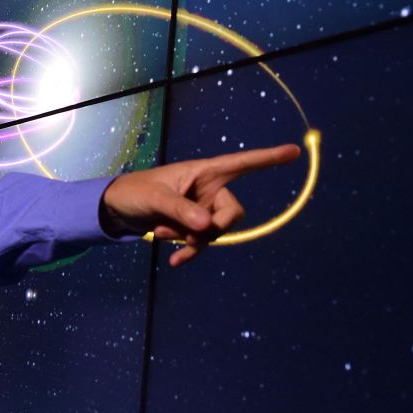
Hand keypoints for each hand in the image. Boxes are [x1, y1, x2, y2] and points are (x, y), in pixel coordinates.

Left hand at [101, 144, 300, 266]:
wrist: (117, 209)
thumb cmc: (135, 192)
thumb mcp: (155, 198)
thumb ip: (181, 210)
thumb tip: (207, 227)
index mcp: (204, 172)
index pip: (241, 163)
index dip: (267, 158)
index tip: (295, 151)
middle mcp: (209, 190)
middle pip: (233, 212)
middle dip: (214, 228)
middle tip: (189, 235)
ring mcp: (202, 210)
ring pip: (216, 232)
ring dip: (191, 239)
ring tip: (162, 232)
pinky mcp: (192, 227)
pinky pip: (202, 243)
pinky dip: (190, 251)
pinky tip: (176, 261)